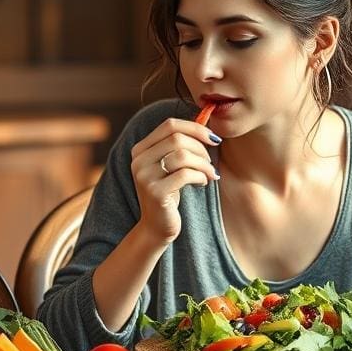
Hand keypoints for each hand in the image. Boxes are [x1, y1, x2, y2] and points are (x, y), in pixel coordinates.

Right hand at [129, 117, 219, 242]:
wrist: (157, 226)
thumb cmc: (170, 193)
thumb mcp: (171, 166)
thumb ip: (180, 146)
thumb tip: (205, 124)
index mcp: (141, 149)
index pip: (170, 125)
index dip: (195, 128)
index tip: (213, 138)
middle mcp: (138, 160)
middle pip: (177, 138)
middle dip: (201, 148)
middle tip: (211, 162)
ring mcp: (144, 176)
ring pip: (183, 155)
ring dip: (204, 164)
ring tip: (210, 174)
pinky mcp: (155, 192)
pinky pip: (185, 175)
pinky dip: (201, 176)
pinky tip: (204, 183)